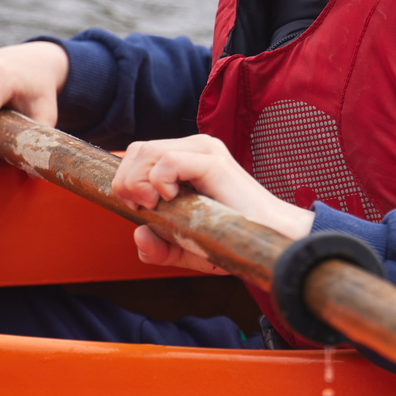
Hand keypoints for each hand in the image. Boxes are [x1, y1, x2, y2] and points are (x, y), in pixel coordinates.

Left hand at [112, 134, 314, 273]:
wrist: (270, 243)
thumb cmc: (231, 241)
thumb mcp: (185, 247)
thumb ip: (159, 247)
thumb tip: (138, 235)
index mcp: (187, 159)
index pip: (140, 152)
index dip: (126, 178)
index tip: (135, 207)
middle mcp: (195, 147)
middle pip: (138, 148)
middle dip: (126, 181)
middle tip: (142, 208)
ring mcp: (205, 151)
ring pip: (148, 150)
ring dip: (138, 183)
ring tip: (155, 206)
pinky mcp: (213, 161)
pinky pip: (169, 160)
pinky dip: (159, 181)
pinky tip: (170, 199)